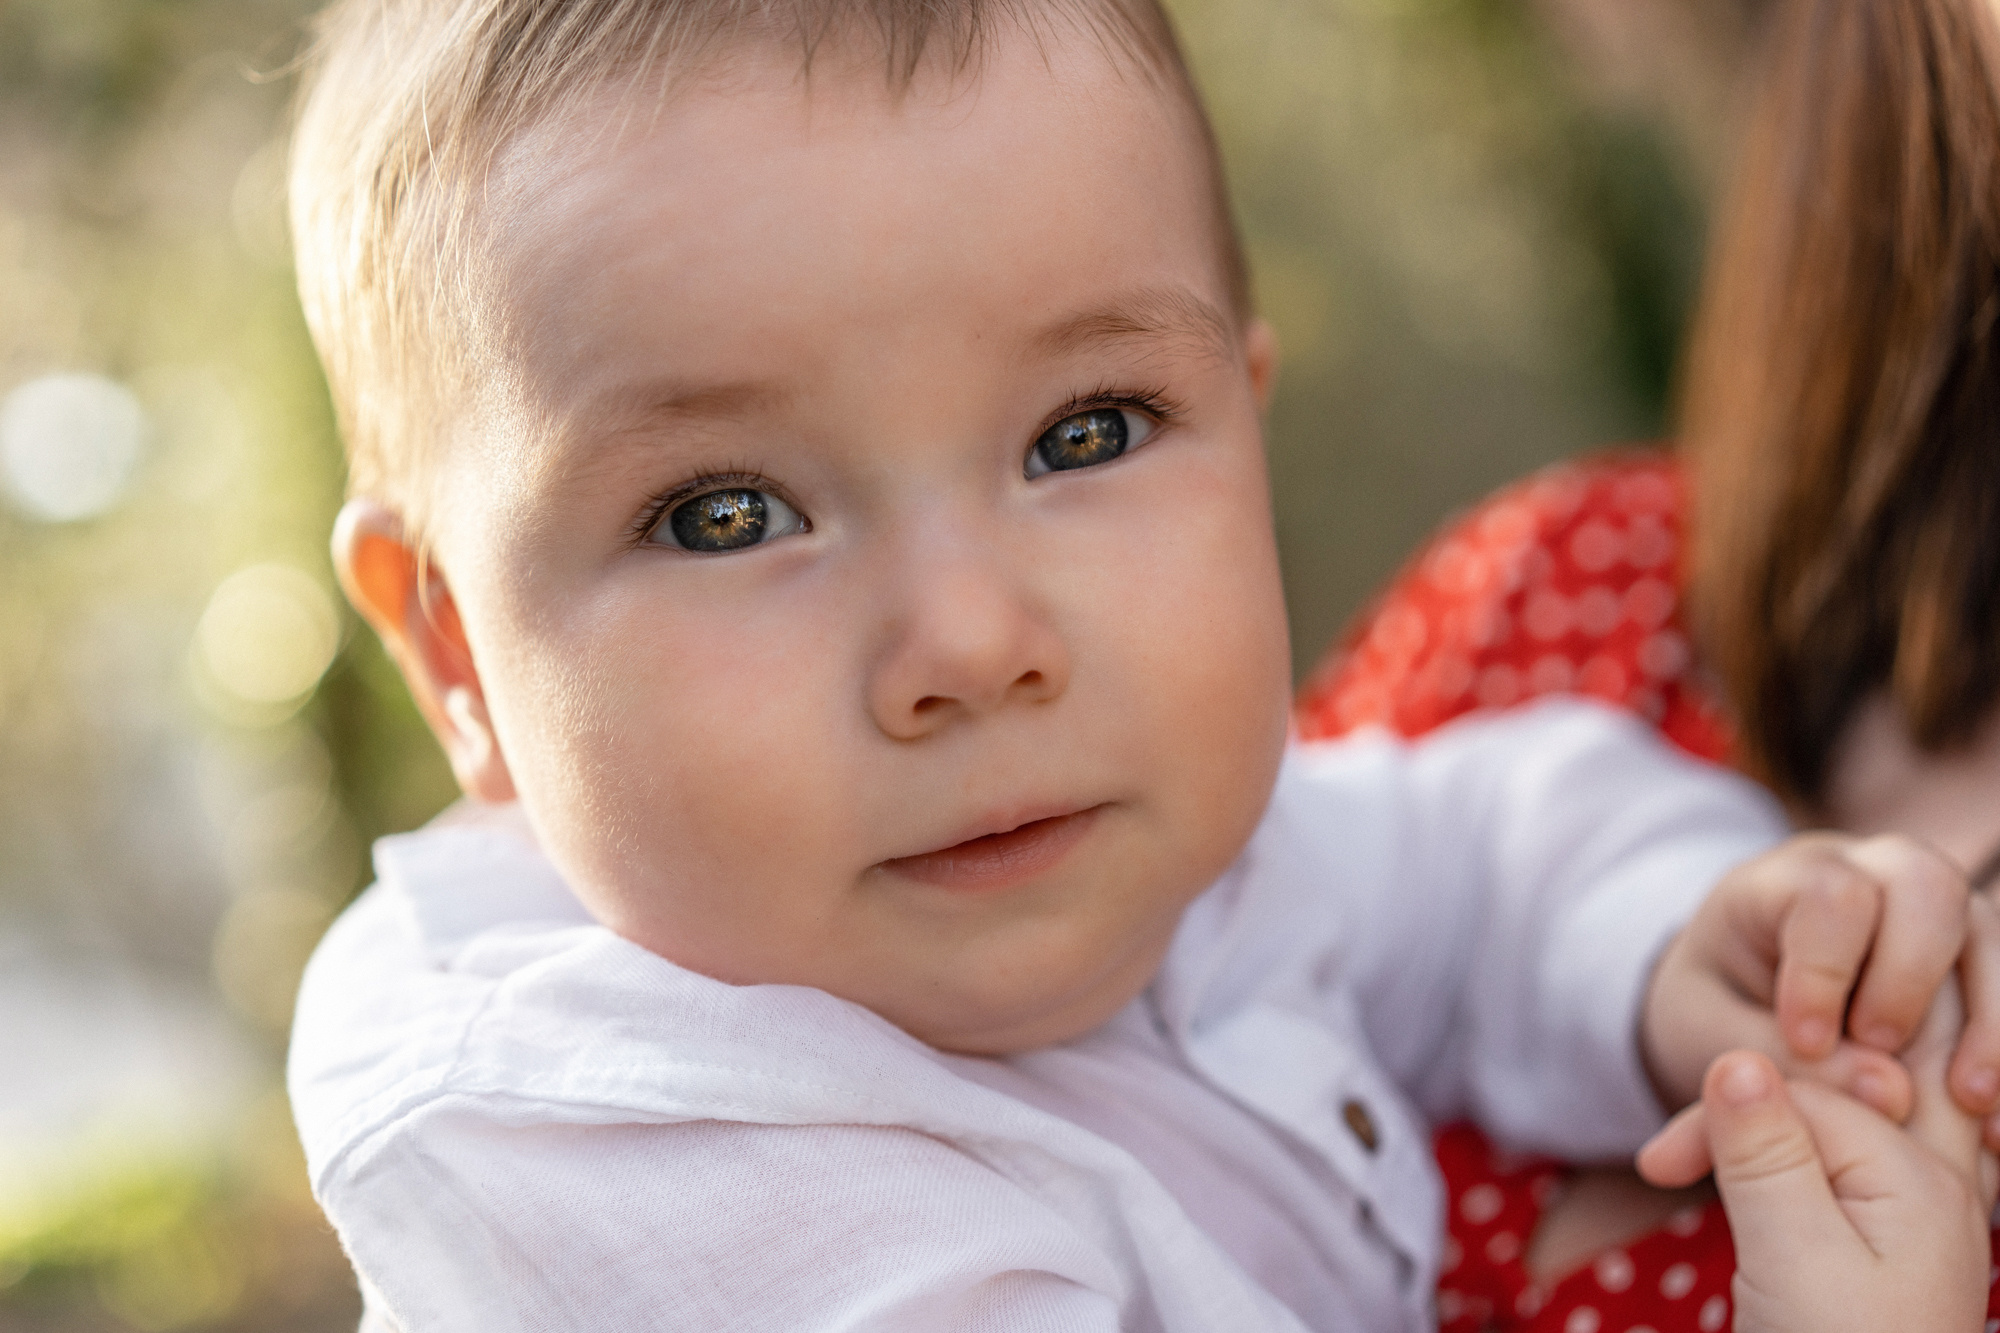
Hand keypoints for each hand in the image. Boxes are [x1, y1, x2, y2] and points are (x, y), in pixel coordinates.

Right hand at [1637, 998, 1995, 1332]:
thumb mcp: (1789, 1255)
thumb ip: (1764, 1152)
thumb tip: (1736, 1058)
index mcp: (1920, 1175)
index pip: (1802, 1096)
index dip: (1718, 1118)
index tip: (1654, 1169)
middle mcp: (1937, 1184)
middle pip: (1838, 1094)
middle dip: (1755, 1108)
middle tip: (1678, 1157)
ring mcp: (1926, 1217)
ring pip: (1848, 1126)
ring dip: (1777, 1133)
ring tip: (1710, 1164)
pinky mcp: (1900, 1248)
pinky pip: (1854, 1169)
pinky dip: (1800, 1166)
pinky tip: (1762, 1191)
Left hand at [1641, 833, 1999, 1131]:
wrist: (1729, 1003)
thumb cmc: (1709, 1010)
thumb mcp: (1707, 1033)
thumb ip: (1779, 1060)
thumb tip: (1891, 1094)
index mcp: (1780, 879)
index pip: (1831, 894)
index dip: (1827, 971)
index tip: (1804, 1040)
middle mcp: (1863, 872)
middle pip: (1926, 883)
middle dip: (1912, 976)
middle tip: (1881, 1051)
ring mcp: (1922, 907)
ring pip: (1983, 926)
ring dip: (1987, 1018)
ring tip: (1966, 1102)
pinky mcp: (1963, 952)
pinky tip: (1992, 1126)